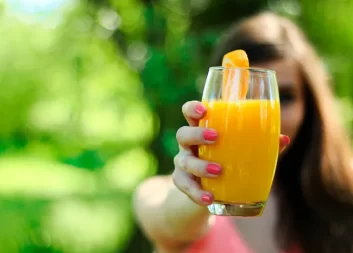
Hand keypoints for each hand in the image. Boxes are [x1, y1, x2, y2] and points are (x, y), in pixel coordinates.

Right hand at [173, 100, 289, 205]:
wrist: (213, 192)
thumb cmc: (229, 163)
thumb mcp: (242, 153)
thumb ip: (260, 146)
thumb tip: (283, 139)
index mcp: (203, 131)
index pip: (190, 113)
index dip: (193, 108)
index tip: (205, 110)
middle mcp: (189, 145)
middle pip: (183, 134)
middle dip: (196, 134)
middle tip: (215, 137)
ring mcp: (184, 164)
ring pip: (183, 161)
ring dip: (200, 165)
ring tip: (218, 171)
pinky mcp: (182, 182)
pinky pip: (185, 186)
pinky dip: (197, 192)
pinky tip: (209, 197)